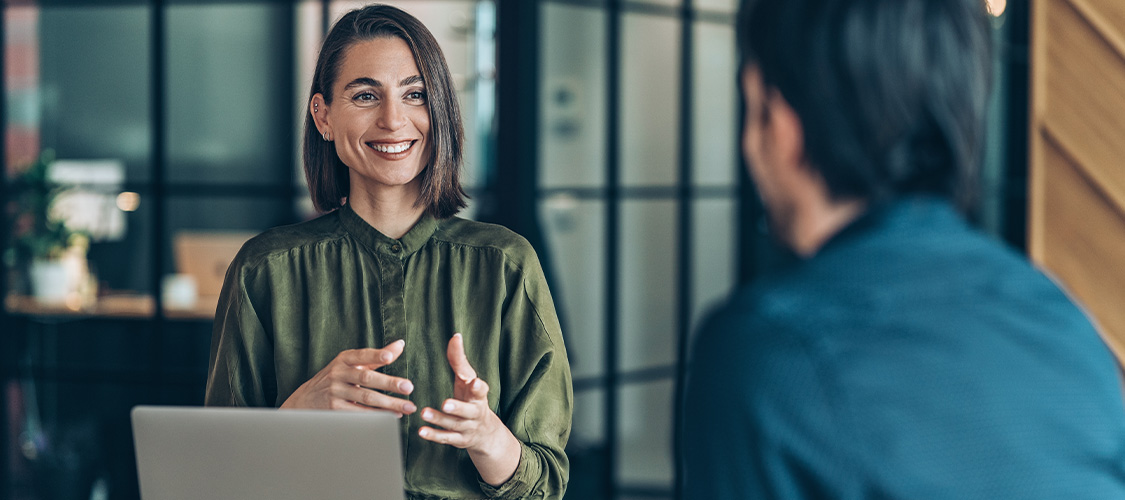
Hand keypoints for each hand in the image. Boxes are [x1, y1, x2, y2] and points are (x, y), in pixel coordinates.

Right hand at [280, 339, 416, 415]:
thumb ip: (376, 357)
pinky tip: (393, 416)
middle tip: (409, 387)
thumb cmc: (336, 378)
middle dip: (389, 383)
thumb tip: (400, 344)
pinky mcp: (335, 410)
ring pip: (366, 398)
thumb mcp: (351, 363)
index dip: (376, 355)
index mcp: (344, 359)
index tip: (390, 356)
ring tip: (408, 406)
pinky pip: (359, 413)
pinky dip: (377, 415)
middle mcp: (338, 374)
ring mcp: (335, 392)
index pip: (362, 355)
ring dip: (389, 403)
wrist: (305, 400)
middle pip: (367, 378)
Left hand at [418, 333, 520, 485]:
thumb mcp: (468, 379)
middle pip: (468, 411)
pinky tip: (421, 431)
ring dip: (439, 420)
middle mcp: (476, 413)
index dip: (479, 387)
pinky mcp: (459, 439)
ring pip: (454, 425)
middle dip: (457, 408)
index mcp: (479, 396)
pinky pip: (446, 438)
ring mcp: (467, 428)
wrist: (485, 432)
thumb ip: (460, 360)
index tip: (475, 382)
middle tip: (445, 403)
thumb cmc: (471, 398)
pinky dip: (434, 435)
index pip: (481, 391)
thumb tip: (455, 336)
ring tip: (424, 413)